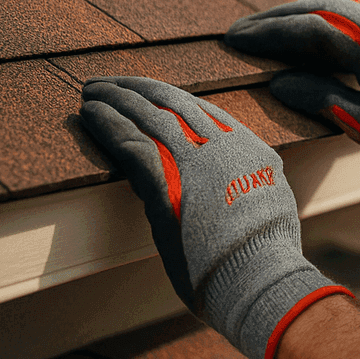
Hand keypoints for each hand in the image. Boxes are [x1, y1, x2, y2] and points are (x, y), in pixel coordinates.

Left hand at [80, 76, 351, 358]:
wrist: (259, 276)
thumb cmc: (264, 261)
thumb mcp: (270, 210)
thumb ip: (251, 189)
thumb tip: (237, 195)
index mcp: (253, 151)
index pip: (206, 112)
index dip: (172, 99)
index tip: (150, 93)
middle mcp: (225, 146)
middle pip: (175, 103)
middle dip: (140, 89)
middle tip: (113, 82)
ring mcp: (195, 160)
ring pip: (148, 115)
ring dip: (116, 99)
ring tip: (91, 89)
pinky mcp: (165, 181)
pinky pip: (130, 142)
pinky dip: (107, 125)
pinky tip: (90, 113)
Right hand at [225, 0, 359, 166]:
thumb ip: (322, 99)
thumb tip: (279, 82)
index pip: (306, 25)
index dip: (267, 33)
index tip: (233, 39)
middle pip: (315, 9)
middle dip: (274, 20)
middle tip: (237, 33)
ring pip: (331, 11)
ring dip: (295, 20)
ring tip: (262, 36)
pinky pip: (347, 20)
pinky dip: (318, 27)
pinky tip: (303, 42)